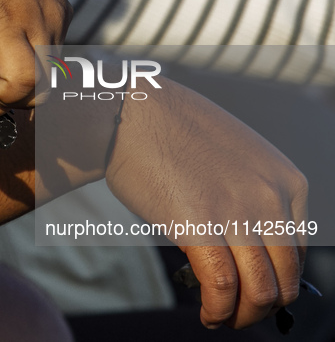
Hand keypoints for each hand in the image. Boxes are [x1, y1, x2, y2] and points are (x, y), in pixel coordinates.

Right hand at [106, 77, 307, 328]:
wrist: (132, 113)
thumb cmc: (173, 132)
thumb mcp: (232, 157)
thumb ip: (248, 196)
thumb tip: (238, 243)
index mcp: (286, 180)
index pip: (298, 253)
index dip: (276, 280)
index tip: (252, 289)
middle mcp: (271, 199)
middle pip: (285, 278)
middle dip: (264, 307)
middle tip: (239, 313)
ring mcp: (238, 213)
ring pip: (261, 291)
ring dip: (243, 316)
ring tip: (222, 319)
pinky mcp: (200, 227)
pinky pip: (222, 288)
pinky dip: (218, 312)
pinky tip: (208, 315)